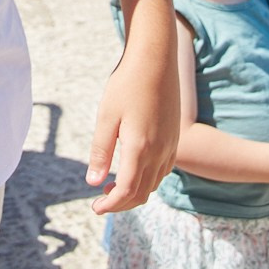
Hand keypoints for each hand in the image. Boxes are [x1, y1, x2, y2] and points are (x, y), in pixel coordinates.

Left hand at [87, 31, 179, 213]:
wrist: (155, 60)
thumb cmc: (126, 85)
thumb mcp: (106, 117)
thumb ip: (101, 151)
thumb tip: (94, 182)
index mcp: (140, 148)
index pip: (126, 191)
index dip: (110, 205)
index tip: (95, 208)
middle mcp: (159, 152)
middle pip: (142, 193)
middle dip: (121, 203)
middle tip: (101, 202)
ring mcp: (170, 146)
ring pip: (154, 183)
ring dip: (135, 192)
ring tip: (113, 186)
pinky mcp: (175, 138)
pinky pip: (163, 170)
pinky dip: (148, 179)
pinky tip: (133, 169)